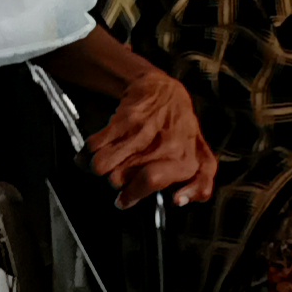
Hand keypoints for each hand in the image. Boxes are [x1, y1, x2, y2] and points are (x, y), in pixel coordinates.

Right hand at [88, 70, 218, 206]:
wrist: (164, 90)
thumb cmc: (182, 130)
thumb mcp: (203, 158)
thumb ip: (201, 185)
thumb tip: (180, 201)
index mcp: (183, 159)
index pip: (150, 181)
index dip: (132, 195)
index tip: (124, 200)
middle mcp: (161, 146)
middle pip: (118, 179)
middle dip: (116, 181)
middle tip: (122, 174)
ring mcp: (139, 132)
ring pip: (101, 166)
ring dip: (101, 167)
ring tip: (110, 163)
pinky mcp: (121, 121)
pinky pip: (92, 147)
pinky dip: (88, 152)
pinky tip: (99, 150)